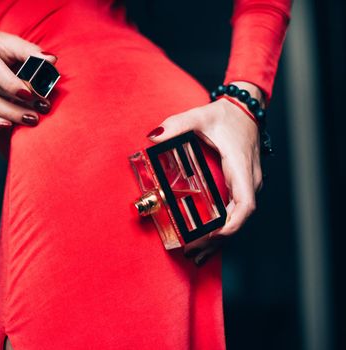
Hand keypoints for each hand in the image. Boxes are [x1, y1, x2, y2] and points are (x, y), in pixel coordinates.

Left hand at [146, 81, 264, 265]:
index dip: (231, 225)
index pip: (245, 204)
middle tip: (190, 251)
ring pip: (237, 220)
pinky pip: (234, 214)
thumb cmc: (225, 116)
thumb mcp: (200, 116)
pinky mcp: (241, 187)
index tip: (212, 236)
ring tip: (196, 257)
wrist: (245, 109)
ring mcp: (247, 185)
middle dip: (216, 239)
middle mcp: (249, 181)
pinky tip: (207, 245)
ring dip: (219, 240)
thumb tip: (153, 137)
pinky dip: (221, 231)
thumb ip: (177, 124)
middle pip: (238, 219)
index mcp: (241, 167)